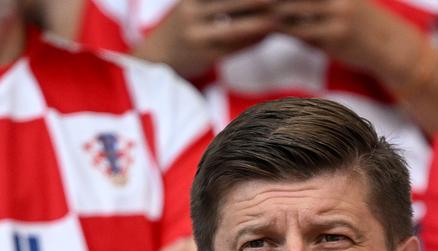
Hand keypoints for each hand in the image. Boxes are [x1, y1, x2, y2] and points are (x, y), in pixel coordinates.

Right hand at [136, 0, 276, 79]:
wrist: (157, 58)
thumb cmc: (181, 26)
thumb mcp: (191, 6)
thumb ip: (213, 1)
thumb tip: (252, 3)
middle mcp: (191, 13)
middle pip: (231, 3)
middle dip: (258, 1)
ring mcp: (197, 36)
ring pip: (236, 27)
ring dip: (260, 22)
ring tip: (280, 17)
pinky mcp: (204, 56)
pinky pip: (234, 48)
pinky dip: (252, 41)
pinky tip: (267, 35)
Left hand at [272, 0, 413, 77]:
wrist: (388, 45)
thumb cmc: (356, 23)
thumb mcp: (337, 4)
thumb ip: (309, 3)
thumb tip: (279, 10)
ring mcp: (337, 13)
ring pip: (293, 8)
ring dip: (271, 10)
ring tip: (250, 12)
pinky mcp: (335, 36)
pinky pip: (301, 31)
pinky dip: (283, 29)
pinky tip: (269, 29)